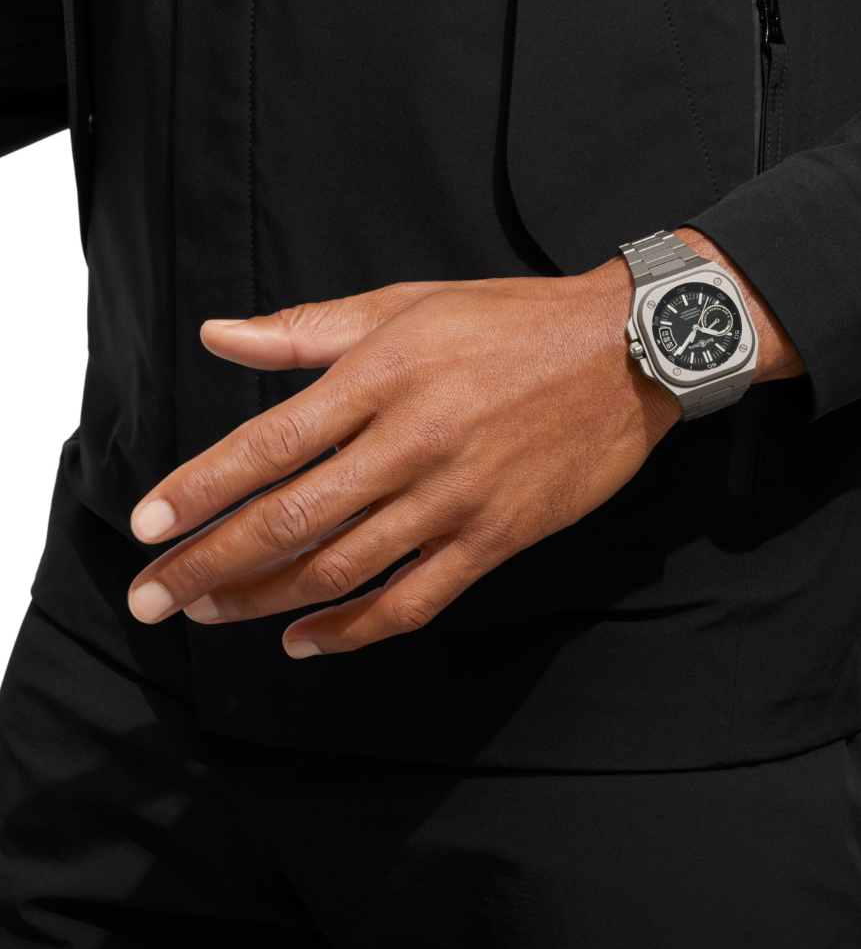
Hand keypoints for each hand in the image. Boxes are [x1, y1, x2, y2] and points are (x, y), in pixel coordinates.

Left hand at [125, 229, 802, 657]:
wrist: (626, 353)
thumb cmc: (515, 321)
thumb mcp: (408, 305)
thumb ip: (307, 330)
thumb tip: (219, 336)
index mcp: (383, 376)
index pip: (268, 445)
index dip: (198, 489)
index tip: (146, 524)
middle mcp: (412, 442)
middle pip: (289, 519)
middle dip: (209, 563)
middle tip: (153, 595)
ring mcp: (456, 499)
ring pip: (341, 568)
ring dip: (265, 599)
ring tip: (211, 612)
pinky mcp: (496, 539)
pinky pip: (414, 601)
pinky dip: (354, 630)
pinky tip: (307, 643)